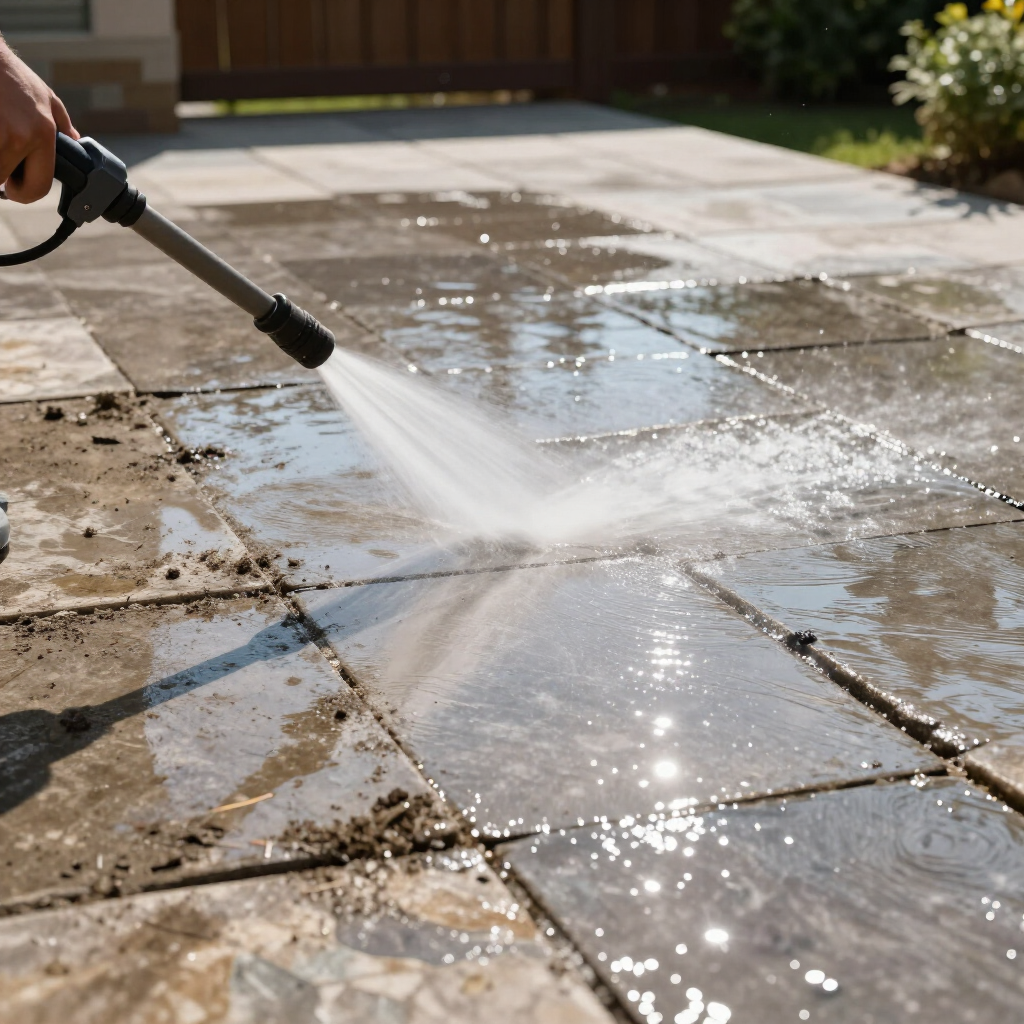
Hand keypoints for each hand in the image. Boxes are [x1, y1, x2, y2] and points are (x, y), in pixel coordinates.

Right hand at [0, 36, 78, 203]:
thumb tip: (76, 142)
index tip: (14, 188)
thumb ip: (62, 124)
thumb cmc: (11, 76)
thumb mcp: (45, 97)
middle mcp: (20, 137)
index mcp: (42, 134)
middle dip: (1, 177)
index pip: (38, 187)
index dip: (23, 193)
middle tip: (1, 165)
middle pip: (5, 181)